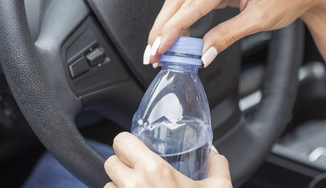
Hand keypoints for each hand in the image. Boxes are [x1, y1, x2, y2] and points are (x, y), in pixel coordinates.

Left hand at [104, 132, 231, 187]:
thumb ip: (217, 166)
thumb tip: (214, 155)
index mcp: (154, 171)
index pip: (121, 142)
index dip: (127, 142)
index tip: (135, 147)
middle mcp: (133, 187)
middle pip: (110, 162)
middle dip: (123, 164)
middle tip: (139, 171)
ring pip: (108, 186)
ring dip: (119, 187)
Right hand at [144, 0, 325, 66]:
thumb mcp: (259, 20)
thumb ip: (228, 36)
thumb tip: (203, 54)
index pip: (192, 5)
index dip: (172, 29)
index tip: (159, 48)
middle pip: (178, 0)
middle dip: (162, 29)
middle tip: (152, 53)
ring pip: (180, 0)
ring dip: (167, 25)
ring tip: (160, 49)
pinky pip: (191, 1)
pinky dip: (181, 19)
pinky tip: (176, 36)